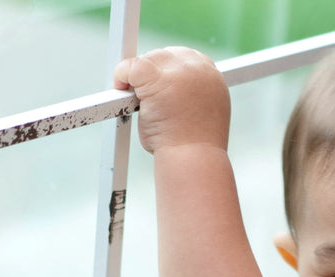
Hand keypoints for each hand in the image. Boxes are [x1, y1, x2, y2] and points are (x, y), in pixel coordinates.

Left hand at [113, 47, 230, 154]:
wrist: (193, 161)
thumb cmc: (195, 149)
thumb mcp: (201, 115)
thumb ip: (189, 95)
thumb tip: (165, 90)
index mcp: (212, 76)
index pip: (186, 59)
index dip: (170, 74)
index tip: (161, 91)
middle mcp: (198, 66)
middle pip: (166, 56)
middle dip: (154, 77)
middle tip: (151, 103)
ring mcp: (177, 68)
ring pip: (148, 60)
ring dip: (141, 82)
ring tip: (147, 109)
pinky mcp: (153, 75)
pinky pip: (131, 66)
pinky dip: (122, 76)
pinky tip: (122, 91)